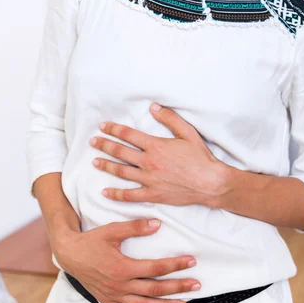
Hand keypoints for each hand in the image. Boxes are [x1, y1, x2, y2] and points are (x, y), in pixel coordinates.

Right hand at [52, 219, 200, 302]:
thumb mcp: (113, 230)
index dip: (175, 265)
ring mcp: (114, 295)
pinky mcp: (107, 300)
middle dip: (178, 288)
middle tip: (196, 285)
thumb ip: (136, 227)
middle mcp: (120, 285)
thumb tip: (157, 224)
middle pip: (154, 290)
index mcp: (123, 267)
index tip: (191, 261)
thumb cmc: (92, 240)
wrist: (69, 253)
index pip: (156, 268)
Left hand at [91, 103, 225, 206]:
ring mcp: (149, 179)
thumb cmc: (200, 157)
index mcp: (156, 146)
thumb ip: (170, 118)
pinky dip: (116, 194)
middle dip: (104, 145)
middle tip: (93, 142)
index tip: (103, 127)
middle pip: (120, 152)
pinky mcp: (153, 194)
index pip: (128, 135)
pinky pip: (130, 195)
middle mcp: (148, 162)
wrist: (210, 183)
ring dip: (106, 166)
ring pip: (121, 172)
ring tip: (95, 162)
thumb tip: (153, 107)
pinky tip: (106, 192)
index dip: (114, 129)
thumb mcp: (188, 132)